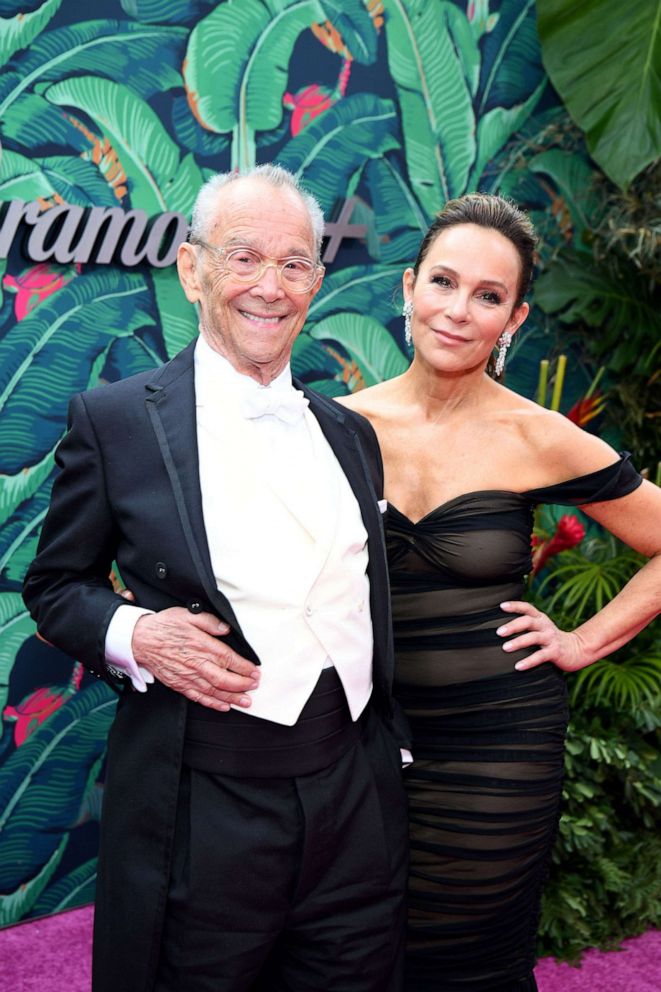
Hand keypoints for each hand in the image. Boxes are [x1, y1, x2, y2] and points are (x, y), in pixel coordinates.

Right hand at [132, 608, 259, 711]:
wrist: (139, 640)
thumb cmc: (163, 626)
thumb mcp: (188, 615)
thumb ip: (210, 622)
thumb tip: (226, 629)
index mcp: (201, 645)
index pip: (228, 659)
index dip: (244, 667)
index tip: (255, 671)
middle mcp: (196, 663)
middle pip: (224, 679)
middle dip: (242, 685)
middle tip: (254, 686)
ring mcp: (187, 676)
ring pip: (213, 691)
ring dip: (232, 698)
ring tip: (246, 701)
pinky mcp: (179, 684)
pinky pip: (198, 697)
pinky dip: (212, 703)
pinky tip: (223, 705)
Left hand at [497, 601, 583, 672]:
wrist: (577, 650)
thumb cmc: (551, 639)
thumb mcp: (540, 628)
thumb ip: (527, 625)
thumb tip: (501, 628)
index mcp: (540, 618)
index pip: (527, 608)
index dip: (515, 605)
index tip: (501, 606)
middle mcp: (545, 626)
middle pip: (528, 621)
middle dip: (513, 626)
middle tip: (499, 632)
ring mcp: (550, 638)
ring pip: (533, 637)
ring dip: (518, 642)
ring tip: (505, 648)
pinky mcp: (555, 652)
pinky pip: (540, 656)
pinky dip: (529, 661)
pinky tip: (518, 666)